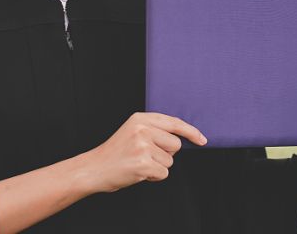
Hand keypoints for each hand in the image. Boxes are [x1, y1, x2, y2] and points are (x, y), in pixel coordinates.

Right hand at [84, 112, 207, 192]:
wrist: (94, 168)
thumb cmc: (115, 153)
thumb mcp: (132, 131)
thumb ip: (153, 129)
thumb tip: (181, 136)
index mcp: (140, 119)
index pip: (174, 122)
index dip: (190, 132)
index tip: (202, 140)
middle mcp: (142, 130)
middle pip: (176, 145)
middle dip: (166, 154)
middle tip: (146, 156)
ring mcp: (143, 146)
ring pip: (170, 161)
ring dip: (158, 167)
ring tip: (139, 163)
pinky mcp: (143, 164)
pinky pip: (163, 174)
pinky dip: (154, 177)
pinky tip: (139, 173)